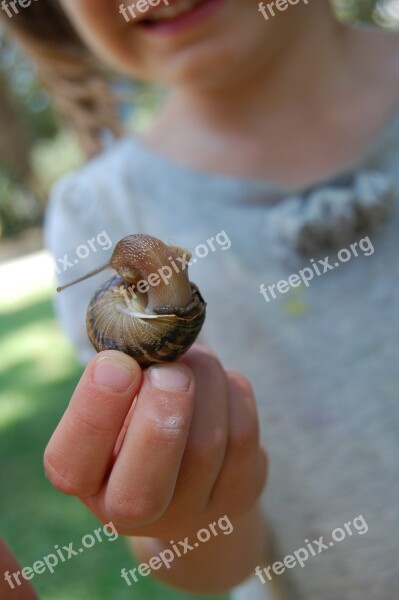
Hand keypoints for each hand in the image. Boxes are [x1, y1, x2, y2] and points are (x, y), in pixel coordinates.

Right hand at [44, 346, 267, 537]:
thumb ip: (125, 378)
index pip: (70, 464)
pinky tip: (219, 384)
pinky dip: (232, 392)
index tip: (117, 363)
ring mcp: (190, 512)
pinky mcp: (236, 496)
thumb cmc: (140, 419)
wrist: (190, 469)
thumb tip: (154, 342)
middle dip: (161, 411)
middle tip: (169, 370)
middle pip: (143, 485)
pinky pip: (242, 435)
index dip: (95, 410)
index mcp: (86, 481)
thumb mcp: (119, 400)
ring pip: (205, 446)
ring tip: (195, 360)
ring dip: (204, 383)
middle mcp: (131, 511)